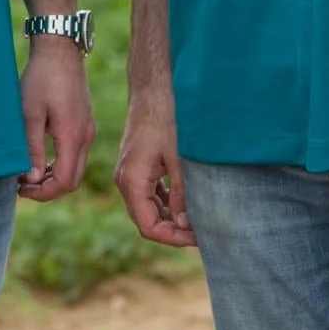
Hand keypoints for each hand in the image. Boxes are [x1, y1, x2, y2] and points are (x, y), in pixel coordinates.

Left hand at [18, 38, 95, 200]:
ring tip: (27, 174)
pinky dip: (59, 164)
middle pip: (72, 180)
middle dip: (47, 189)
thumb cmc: (41, 78)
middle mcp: (85, 137)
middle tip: (21, 185)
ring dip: (53, 177)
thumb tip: (31, 179)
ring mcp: (87, 131)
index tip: (20, 188)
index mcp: (73, 136)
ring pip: (75, 169)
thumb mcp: (29, 113)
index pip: (64, 181)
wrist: (59, 50)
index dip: (42, 192)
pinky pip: (75, 155)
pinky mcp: (84, 124)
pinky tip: (39, 159)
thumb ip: (31, 147)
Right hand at [112, 92, 193, 246]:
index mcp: (132, 181)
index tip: (199, 238)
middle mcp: (125, 181)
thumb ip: (181, 194)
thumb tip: (186, 224)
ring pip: (147, 209)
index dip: (174, 238)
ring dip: (170, 218)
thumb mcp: (180, 159)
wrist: (153, 90)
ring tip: (198, 220)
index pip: (149, 227)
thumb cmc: (166, 119)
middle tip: (203, 232)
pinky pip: (148, 195)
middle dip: (174, 231)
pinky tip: (186, 201)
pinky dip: (166, 203)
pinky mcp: (136, 167)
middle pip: (147, 221)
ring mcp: (128, 174)